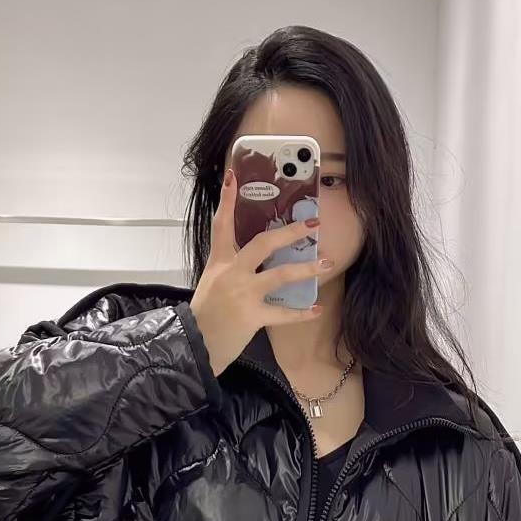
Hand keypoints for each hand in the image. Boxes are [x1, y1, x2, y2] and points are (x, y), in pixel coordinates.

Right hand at [189, 169, 330, 376]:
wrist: (193, 344)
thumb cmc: (203, 315)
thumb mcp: (210, 284)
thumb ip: (229, 270)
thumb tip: (250, 263)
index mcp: (220, 262)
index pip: (222, 225)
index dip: (227, 200)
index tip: (233, 176)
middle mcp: (232, 273)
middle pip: (263, 244)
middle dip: (290, 232)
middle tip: (312, 223)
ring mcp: (243, 294)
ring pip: (280, 275)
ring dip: (306, 269)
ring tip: (326, 263)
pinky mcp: (252, 317)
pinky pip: (282, 314)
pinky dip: (301, 313)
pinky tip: (317, 309)